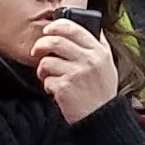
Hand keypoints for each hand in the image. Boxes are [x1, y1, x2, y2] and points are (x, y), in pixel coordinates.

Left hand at [31, 6, 122, 131]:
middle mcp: (89, 60)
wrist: (102, 118)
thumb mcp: (108, 65)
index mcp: (99, 52)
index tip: (48, 30)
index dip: (56, 26)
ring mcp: (76, 74)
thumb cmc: (103, 92)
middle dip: (41, 44)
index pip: (74, 28)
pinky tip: (56, 90)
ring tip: (48, 76)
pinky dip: (47, 85)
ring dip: (42, 69)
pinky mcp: (65, 88)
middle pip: (56, 41)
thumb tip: (93, 26)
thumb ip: (101, 45)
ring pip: (47, 61)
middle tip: (37, 50)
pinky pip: (47, 80)